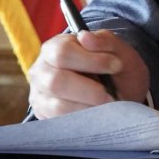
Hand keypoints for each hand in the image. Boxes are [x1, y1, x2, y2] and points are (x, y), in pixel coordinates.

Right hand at [27, 31, 150, 117]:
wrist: (117, 91)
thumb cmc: (114, 69)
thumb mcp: (119, 51)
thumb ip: (106, 41)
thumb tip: (85, 37)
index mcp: (55, 48)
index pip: (63, 53)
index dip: (92, 60)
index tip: (117, 65)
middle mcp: (41, 71)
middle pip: (56, 82)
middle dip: (90, 91)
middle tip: (111, 95)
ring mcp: (40, 95)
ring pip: (58, 106)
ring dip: (89, 108)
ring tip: (108, 106)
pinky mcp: (45, 115)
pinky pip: (61, 122)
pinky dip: (84, 120)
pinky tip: (98, 114)